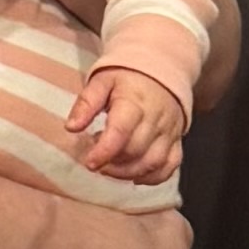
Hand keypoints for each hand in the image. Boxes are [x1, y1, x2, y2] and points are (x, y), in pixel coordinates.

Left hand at [70, 67, 185, 183]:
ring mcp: (168, 131)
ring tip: (111, 167)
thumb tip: (71, 127)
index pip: (121, 132)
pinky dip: (151, 177)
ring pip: (153, 162)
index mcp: (134, 102)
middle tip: (97, 158)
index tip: (90, 163)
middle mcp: (155, 119)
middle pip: (135, 151)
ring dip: (128, 172)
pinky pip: (169, 166)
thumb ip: (86, 104)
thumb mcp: (101, 82)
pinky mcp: (176, 141)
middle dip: (112, 163)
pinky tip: (134, 175)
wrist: (162, 71)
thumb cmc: (127, 79)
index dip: (104, 152)